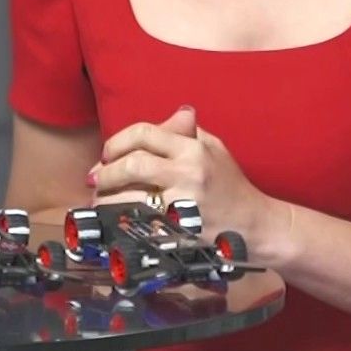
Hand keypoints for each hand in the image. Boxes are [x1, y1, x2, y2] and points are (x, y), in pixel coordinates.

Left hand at [90, 105, 280, 242]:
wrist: (256, 226)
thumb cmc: (231, 186)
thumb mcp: (214, 149)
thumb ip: (184, 132)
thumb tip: (165, 116)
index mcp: (194, 149)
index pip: (143, 134)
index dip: (117, 142)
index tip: (107, 154)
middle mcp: (188, 175)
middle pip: (132, 165)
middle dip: (106, 172)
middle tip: (94, 179)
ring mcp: (183, 206)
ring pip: (130, 198)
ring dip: (106, 200)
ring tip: (98, 200)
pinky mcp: (179, 233)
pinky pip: (139, 225)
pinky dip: (120, 223)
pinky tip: (112, 221)